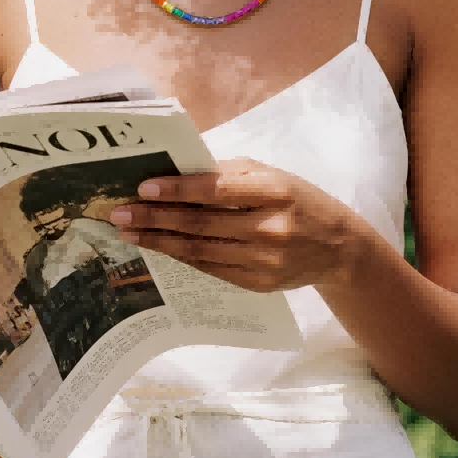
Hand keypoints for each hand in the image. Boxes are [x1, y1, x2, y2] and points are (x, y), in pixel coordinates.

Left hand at [109, 157, 356, 293]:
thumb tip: (178, 174)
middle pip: (201, 225)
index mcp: (275, 192)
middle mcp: (270, 228)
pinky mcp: (258, 283)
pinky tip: (160, 248)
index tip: (144, 187)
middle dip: (155, 218)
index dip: (178, 190)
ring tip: (130, 231)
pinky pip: (211, 269)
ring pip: (200, 251)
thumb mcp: (274, 176)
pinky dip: (182, 257)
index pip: (217, 191)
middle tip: (120, 213)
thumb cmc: (300, 201)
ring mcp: (264, 260)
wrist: (338, 248)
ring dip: (160, 241)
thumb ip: (230, 174)